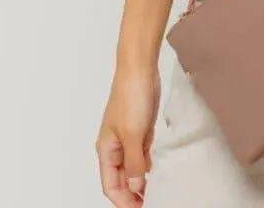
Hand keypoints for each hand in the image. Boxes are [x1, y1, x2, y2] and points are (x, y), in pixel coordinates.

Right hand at [95, 63, 160, 204]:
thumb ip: (134, 163)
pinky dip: (148, 165)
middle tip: (151, 202)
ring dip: (141, 181)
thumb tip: (136, 188)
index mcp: (106, 149)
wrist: (140, 69)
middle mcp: (115, 147)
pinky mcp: (141, 130)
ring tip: (156, 192)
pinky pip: (142, 155)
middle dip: (132, 194)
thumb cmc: (130, 96)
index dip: (123, 201)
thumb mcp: (133, 134)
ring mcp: (128, 138)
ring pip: (132, 168)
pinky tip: (157, 173)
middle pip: (121, 180)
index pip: (111, 185)